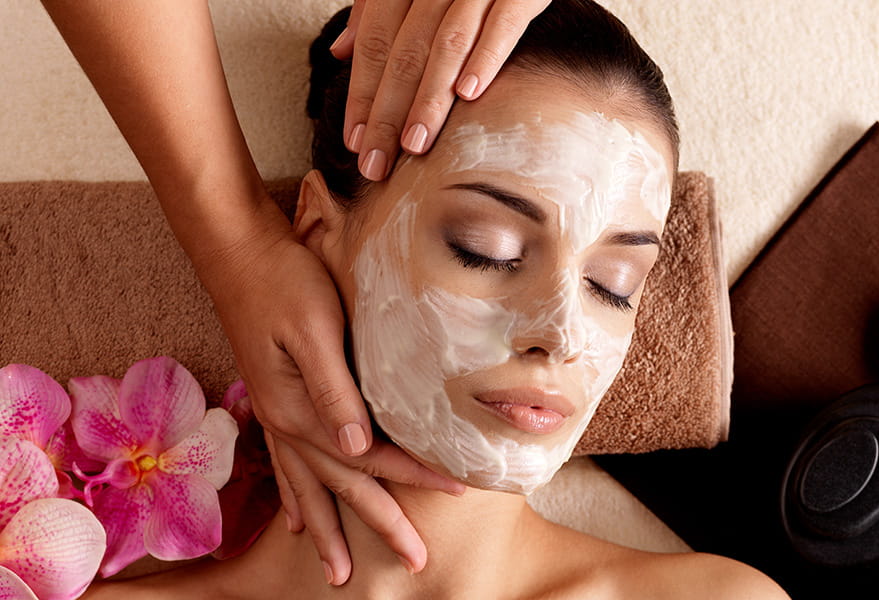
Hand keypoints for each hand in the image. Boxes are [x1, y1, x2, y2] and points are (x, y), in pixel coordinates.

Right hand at [201, 201, 463, 583]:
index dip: (411, 474)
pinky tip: (296, 519)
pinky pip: (284, 465)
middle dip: (378, 523)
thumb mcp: (314, 327)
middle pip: (339, 485)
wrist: (237, 252)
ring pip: (307, 486)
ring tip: (339, 569)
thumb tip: (358, 448)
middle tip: (414, 562)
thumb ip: (335, 388)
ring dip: (327, 529)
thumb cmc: (284, 281)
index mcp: (299, 407)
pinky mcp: (273, 400)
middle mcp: (284, 421)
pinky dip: (294, 496)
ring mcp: (274, 414)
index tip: (453, 490)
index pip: (367, 456)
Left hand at [330, 0, 550, 180]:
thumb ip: (375, 12)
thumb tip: (341, 52)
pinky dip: (485, 58)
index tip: (354, 142)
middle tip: (377, 162)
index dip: (361, 93)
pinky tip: (469, 95)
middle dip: (386, 113)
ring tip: (415, 145)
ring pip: (446, 44)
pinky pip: (502, 25)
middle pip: (404, 52)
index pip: (374, 42)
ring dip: (428, 98)